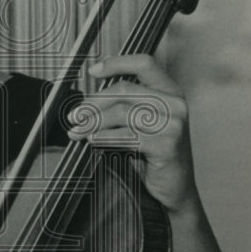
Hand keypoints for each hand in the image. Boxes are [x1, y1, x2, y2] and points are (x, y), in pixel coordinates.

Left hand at [66, 54, 198, 214]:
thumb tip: (88, 101)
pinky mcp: (167, 145)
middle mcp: (175, 103)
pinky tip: (92, 140)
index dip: (116, 63)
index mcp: (170, 91)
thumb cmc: (155, 154)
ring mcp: (173, 124)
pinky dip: (104, 137)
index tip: (93, 71)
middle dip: (93, 102)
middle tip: (75, 115)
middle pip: (124, 89)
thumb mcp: (142, 123)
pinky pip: (126, 136)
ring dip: (93, 122)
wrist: (175, 188)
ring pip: (121, 112)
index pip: (144, 63)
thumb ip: (125, 106)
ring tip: (78, 131)